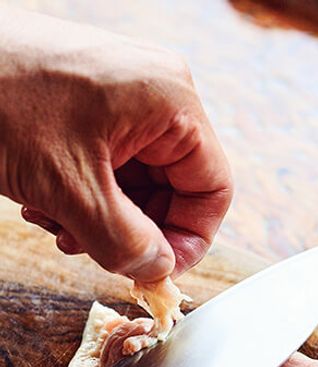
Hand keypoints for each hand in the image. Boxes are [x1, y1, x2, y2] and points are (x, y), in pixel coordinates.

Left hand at [0, 7, 232, 281]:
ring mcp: (126, 91)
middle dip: (136, 228)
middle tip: (98, 252)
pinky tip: (49, 200)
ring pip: (141, 177)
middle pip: (176, 185)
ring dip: (106, 214)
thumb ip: (123, 240)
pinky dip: (88, 189)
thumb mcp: (67, 187)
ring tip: (59, 222)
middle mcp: (158, 91)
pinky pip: (113, 157)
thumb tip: (157, 270)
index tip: (159, 270)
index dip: (190, 239)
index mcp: (172, 102)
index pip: (213, 187)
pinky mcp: (95, 95)